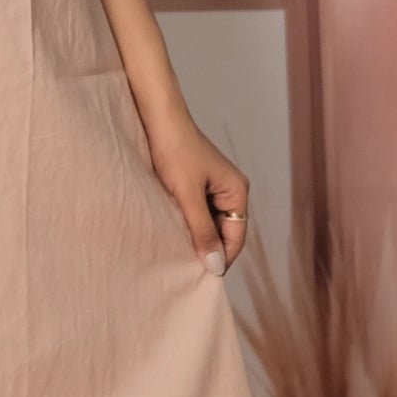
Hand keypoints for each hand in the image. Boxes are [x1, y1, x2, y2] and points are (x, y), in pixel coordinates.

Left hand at [143, 114, 250, 277]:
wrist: (157, 117)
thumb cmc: (174, 151)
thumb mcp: (187, 196)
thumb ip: (202, 230)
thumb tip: (216, 266)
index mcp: (238, 192)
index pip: (236, 238)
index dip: (221, 259)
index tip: (201, 279)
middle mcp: (231, 190)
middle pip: (225, 232)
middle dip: (208, 248)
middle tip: (186, 269)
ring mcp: (214, 187)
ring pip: (210, 223)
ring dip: (196, 236)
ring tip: (177, 252)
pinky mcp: (197, 184)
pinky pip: (198, 212)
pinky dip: (188, 223)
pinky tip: (172, 231)